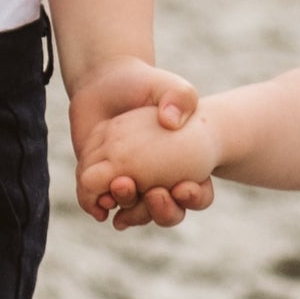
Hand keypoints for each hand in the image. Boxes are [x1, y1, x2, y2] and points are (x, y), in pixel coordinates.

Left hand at [79, 96, 222, 226]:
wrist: (104, 85)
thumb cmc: (142, 84)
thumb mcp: (168, 85)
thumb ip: (180, 97)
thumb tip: (170, 121)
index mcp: (185, 166)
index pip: (199, 195)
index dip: (194, 197)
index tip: (184, 186)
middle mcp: (161, 182)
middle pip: (169, 213)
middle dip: (163, 210)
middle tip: (154, 192)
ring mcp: (133, 185)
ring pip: (137, 214)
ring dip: (132, 209)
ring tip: (121, 185)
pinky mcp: (103, 183)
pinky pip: (105, 205)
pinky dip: (102, 205)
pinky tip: (100, 201)